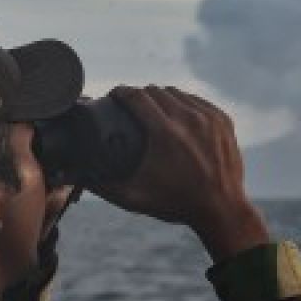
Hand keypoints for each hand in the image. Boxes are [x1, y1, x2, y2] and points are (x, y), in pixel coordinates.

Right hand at [91, 85, 268, 261]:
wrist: (221, 209)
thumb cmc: (177, 204)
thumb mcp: (135, 198)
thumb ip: (102, 186)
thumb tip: (76, 175)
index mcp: (165, 133)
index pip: (136, 96)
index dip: (120, 92)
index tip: (114, 95)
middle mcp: (189, 119)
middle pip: (155, 91)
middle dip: (140, 96)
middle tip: (132, 107)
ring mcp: (209, 118)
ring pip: (177, 93)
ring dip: (162, 97)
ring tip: (153, 108)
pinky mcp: (223, 121)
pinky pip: (198, 101)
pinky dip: (185, 104)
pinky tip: (178, 112)